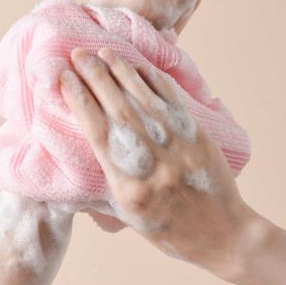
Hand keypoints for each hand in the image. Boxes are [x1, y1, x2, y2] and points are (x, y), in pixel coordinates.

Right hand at [60, 48, 285, 284]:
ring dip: (120, 70)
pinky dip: (152, 78)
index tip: (64, 77)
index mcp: (128, 183)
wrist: (222, 233)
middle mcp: (151, 158)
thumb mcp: (127, 215)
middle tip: (78, 53)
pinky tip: (137, 65)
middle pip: (116, 106)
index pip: (96, 131)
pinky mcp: (195, 133)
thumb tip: (77, 157)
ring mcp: (176, 142)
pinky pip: (170, 98)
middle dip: (94, 75)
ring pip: (142, 96)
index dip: (78, 99)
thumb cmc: (168, 230)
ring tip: (102, 51)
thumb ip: (105, 181)